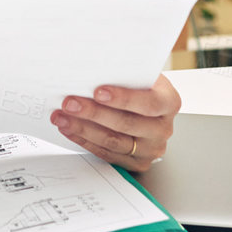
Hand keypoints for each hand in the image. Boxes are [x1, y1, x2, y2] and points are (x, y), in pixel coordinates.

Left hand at [51, 74, 180, 172]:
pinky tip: (70, 129)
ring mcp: (151, 149)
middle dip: (94, 113)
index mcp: (169, 102)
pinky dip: (85, 140)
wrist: (143, 101)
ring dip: (83, 128)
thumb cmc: (138, 84)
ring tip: (62, 117)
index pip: (149, 103)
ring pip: (113, 142)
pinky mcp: (136, 162)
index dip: (123, 98)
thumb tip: (92, 68)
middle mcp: (163, 128)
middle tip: (69, 103)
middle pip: (127, 124)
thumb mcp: (138, 72)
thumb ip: (122, 72)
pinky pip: (107, 154)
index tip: (98, 91)